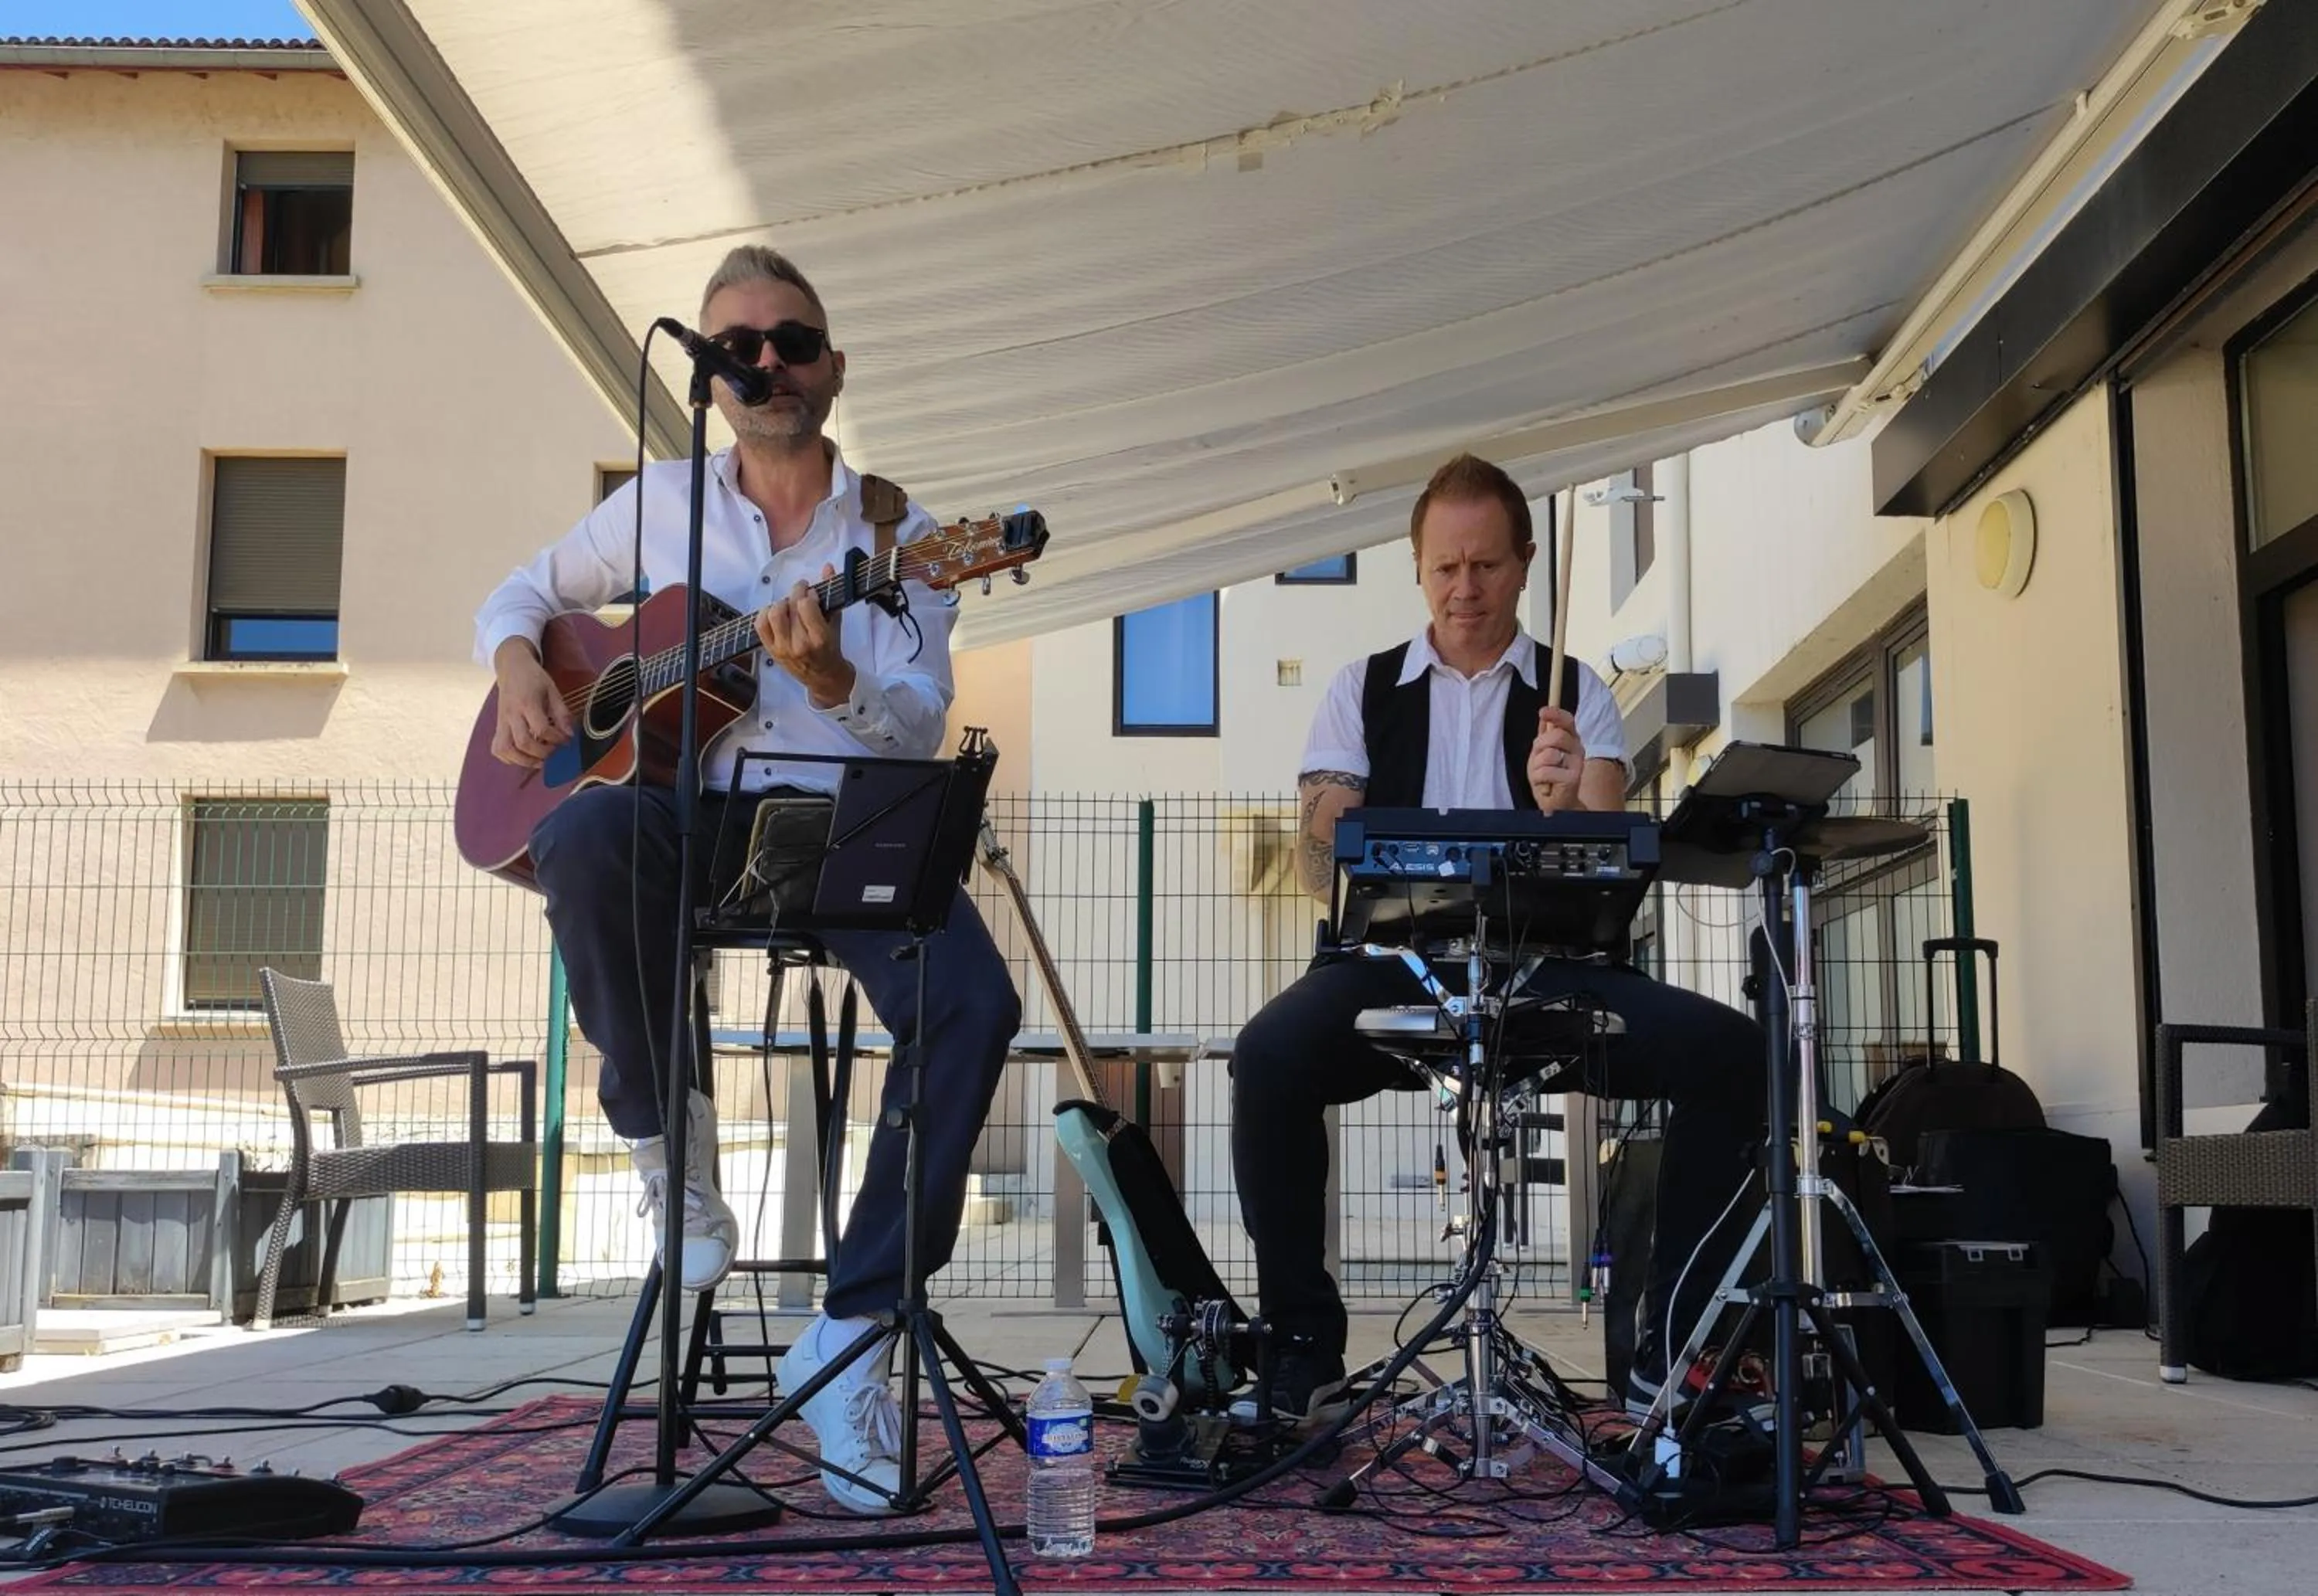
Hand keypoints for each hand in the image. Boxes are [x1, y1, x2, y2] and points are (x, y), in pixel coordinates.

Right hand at [490, 641, 572, 768]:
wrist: (511, 667)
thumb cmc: (533, 678)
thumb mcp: (552, 690)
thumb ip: (561, 713)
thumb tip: (569, 735)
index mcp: (527, 703)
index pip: (540, 728)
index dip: (556, 739)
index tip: (566, 740)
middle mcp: (511, 714)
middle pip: (522, 742)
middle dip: (541, 754)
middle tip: (554, 753)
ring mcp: (502, 721)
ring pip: (505, 749)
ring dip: (523, 761)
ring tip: (539, 761)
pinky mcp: (497, 726)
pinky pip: (497, 748)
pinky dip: (509, 758)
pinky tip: (523, 757)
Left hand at [756, 567, 855, 707]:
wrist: (823, 677)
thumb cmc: (831, 649)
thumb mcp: (835, 622)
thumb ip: (831, 594)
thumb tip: (827, 567)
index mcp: (819, 638)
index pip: (805, 605)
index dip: (808, 593)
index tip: (812, 593)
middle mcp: (799, 644)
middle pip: (789, 606)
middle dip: (795, 592)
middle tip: (800, 591)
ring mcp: (782, 648)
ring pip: (773, 613)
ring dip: (780, 603)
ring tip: (788, 604)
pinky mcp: (770, 650)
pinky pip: (760, 625)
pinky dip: (765, 613)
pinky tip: (775, 612)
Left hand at [1526, 705, 1585, 811]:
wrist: (1557, 803)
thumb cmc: (1550, 777)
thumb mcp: (1542, 753)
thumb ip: (1544, 734)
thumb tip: (1544, 715)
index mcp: (1571, 741)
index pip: (1567, 721)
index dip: (1556, 714)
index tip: (1543, 711)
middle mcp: (1578, 750)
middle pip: (1556, 735)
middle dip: (1540, 746)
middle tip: (1539, 759)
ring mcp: (1577, 764)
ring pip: (1549, 754)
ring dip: (1537, 766)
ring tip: (1543, 776)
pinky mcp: (1573, 778)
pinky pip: (1545, 771)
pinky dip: (1539, 780)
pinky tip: (1546, 785)